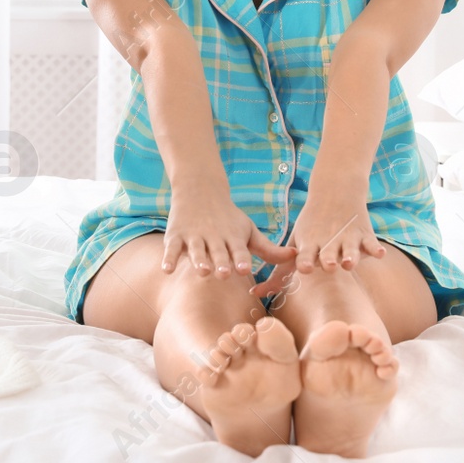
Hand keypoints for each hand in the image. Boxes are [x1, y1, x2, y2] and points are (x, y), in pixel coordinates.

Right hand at [163, 187, 295, 279]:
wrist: (199, 189)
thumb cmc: (229, 217)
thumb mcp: (248, 231)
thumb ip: (269, 249)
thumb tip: (296, 257)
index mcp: (232, 238)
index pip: (238, 250)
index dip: (241, 259)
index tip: (244, 268)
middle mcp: (213, 237)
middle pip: (217, 252)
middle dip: (221, 262)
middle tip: (225, 273)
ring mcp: (194, 236)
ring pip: (196, 250)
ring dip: (199, 260)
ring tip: (203, 271)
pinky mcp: (176, 236)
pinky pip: (171, 248)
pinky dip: (169, 258)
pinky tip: (167, 269)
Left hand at [249, 195, 383, 297]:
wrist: (335, 191)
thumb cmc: (310, 226)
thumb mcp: (295, 244)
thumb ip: (279, 272)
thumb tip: (255, 293)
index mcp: (310, 244)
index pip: (306, 255)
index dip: (306, 261)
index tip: (304, 267)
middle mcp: (329, 242)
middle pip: (329, 254)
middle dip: (328, 259)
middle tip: (329, 265)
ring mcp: (347, 238)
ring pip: (350, 250)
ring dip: (350, 256)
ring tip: (349, 262)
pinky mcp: (364, 235)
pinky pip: (371, 243)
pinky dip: (375, 248)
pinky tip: (380, 253)